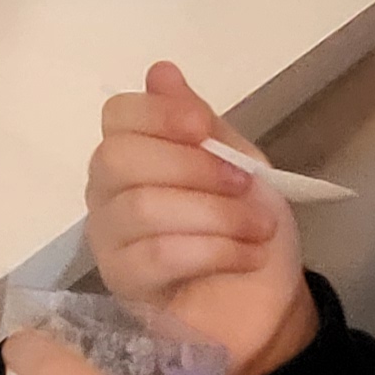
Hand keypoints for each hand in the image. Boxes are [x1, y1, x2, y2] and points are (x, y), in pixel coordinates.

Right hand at [88, 62, 316, 374]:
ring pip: (142, 207)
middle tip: (245, 186)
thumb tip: (161, 71)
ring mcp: (109, 238)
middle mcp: (106, 191)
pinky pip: (156, 254)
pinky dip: (213, 249)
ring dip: (215, 213)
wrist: (268, 304)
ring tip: (258, 227)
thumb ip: (201, 123)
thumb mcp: (241, 164)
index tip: (203, 128)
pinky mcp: (123, 283)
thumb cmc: (249, 228)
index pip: (118, 115)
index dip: (158, 114)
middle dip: (192, 167)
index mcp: (134, 152)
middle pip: (119, 158)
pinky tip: (245, 255)